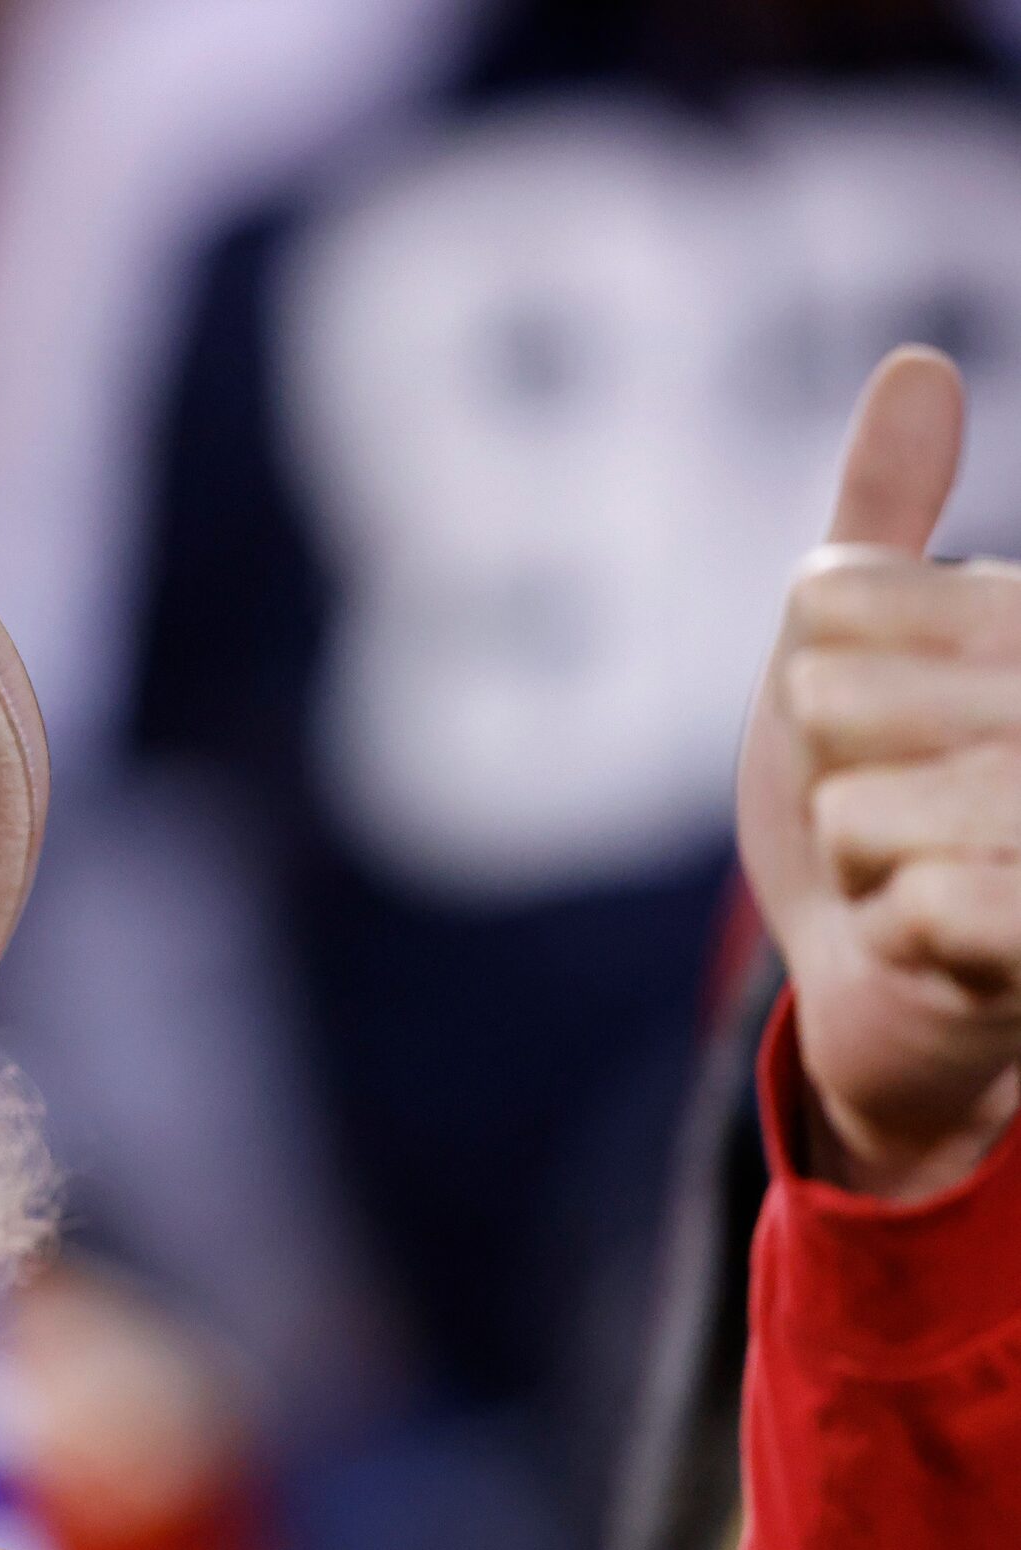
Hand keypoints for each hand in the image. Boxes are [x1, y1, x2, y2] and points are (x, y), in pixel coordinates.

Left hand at [741, 345, 1020, 1198]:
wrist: (889, 979)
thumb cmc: (873, 799)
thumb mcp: (849, 646)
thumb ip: (883, 516)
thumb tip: (920, 364)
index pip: (828, 597)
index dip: (810, 676)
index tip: (878, 723)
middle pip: (833, 695)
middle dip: (833, 774)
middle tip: (898, 814)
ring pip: (863, 809)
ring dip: (863, 862)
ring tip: (920, 874)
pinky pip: (918, 905)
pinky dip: (900, 933)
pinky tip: (946, 941)